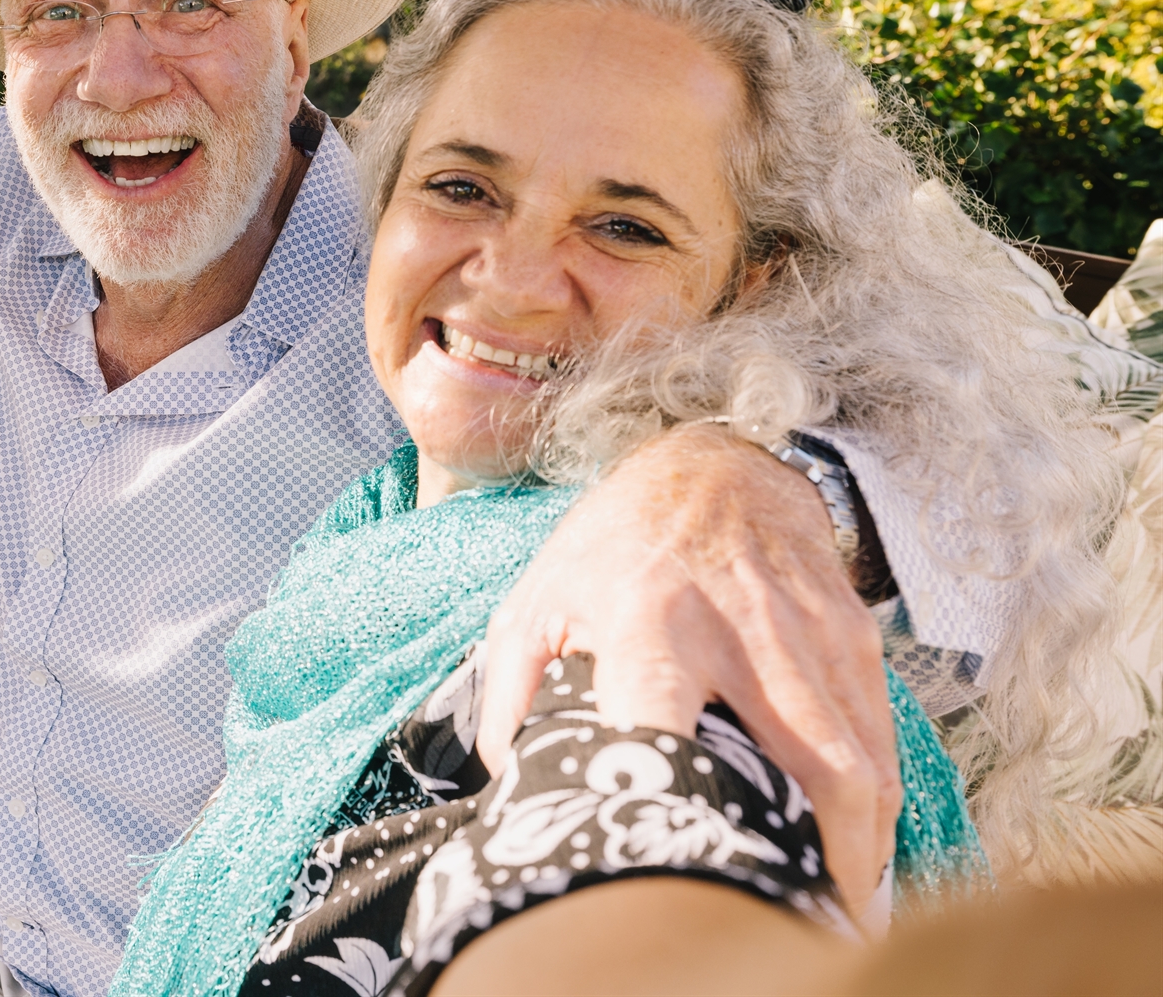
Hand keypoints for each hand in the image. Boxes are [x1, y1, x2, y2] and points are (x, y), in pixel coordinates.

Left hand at [477, 425, 899, 911]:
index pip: (666, 721)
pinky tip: (856, 856)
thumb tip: (509, 783)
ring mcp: (810, 632)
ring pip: (860, 765)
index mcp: (648, 621)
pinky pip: (879, 740)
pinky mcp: (855, 634)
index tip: (682, 868)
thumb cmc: (611, 546)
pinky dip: (875, 808)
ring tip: (831, 913)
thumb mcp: (536, 603)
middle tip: (794, 924)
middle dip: (815, 861)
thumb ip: (508, 694)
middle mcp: (741, 629)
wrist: (712, 462)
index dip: (682, 799)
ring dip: (857, 853)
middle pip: (806, 766)